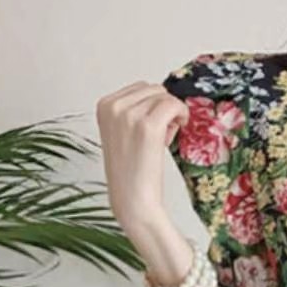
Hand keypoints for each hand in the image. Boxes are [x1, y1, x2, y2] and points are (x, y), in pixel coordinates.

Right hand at [95, 79, 186, 243]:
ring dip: (172, 114)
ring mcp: (129, 115)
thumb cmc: (132, 171)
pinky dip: (182, 114)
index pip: (140, 88)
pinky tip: (180, 128)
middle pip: (153, 89)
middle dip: (163, 108)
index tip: (154, 127)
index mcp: (104, 106)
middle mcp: (113, 107)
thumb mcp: (124, 133)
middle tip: (163, 133)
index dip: (153, 106)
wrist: (133, 198)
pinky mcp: (148, 126)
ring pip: (165, 96)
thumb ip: (135, 112)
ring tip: (165, 137)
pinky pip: (173, 105)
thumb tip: (163, 96)